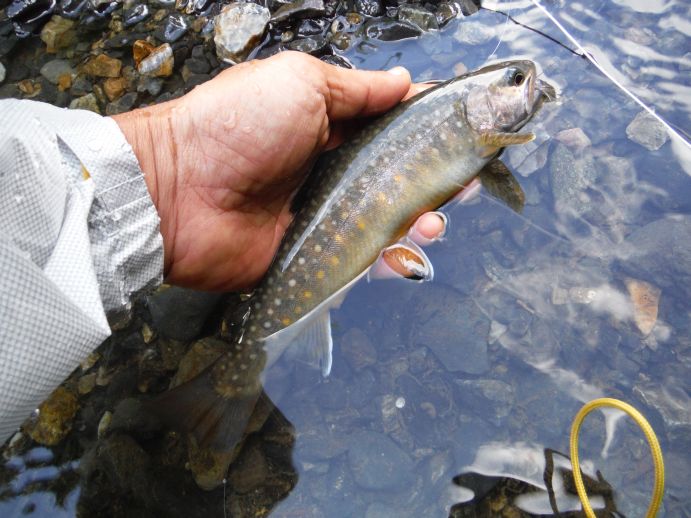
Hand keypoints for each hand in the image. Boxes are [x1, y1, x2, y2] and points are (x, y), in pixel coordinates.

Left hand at [113, 51, 444, 290]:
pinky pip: (360, 259)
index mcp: (328, 126)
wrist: (180, 192)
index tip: (460, 137)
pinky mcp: (314, 257)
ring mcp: (323, 216)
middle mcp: (330, 171)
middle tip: (456, 186)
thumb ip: (357, 87)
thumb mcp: (300, 83)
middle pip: (394, 180)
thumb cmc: (236, 127)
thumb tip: (405, 81)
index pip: (389, 130)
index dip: (425, 133)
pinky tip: (407, 249)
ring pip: (385, 223)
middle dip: (431, 183)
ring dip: (418, 222)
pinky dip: (389, 257)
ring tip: (432, 221)